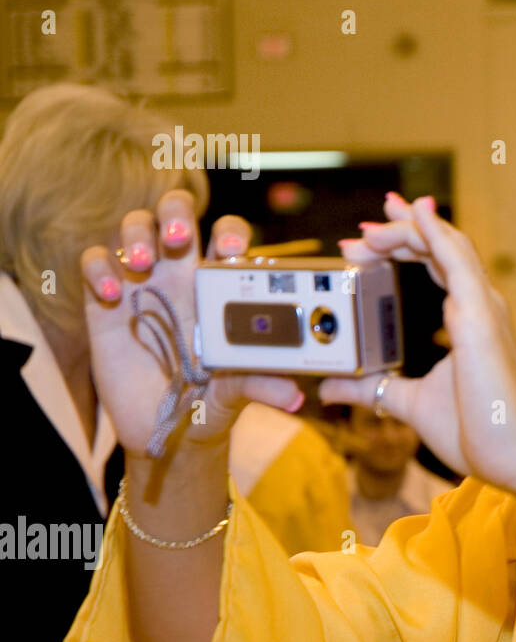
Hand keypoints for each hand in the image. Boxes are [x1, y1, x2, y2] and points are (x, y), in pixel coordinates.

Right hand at [81, 190, 303, 462]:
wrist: (163, 429)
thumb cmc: (207, 400)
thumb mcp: (233, 392)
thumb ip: (258, 383)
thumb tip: (293, 397)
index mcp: (219, 285)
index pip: (228, 236)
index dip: (230, 231)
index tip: (231, 250)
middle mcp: (181, 273)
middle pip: (177, 212)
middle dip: (176, 212)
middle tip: (178, 237)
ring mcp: (142, 282)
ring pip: (135, 226)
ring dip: (136, 233)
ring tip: (143, 263)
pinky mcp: (105, 300)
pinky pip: (96, 260)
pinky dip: (100, 267)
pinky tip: (112, 296)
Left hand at [319, 194, 515, 520]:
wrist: (514, 455)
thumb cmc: (479, 432)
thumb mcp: (409, 404)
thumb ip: (375, 390)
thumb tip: (333, 388)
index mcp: (469, 320)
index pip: (436, 264)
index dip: (404, 244)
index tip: (366, 240)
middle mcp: (479, 306)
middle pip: (439, 247)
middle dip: (398, 230)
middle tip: (360, 229)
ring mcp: (482, 308)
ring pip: (446, 246)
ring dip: (407, 228)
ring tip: (372, 223)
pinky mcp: (479, 317)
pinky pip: (456, 262)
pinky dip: (434, 234)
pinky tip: (415, 216)